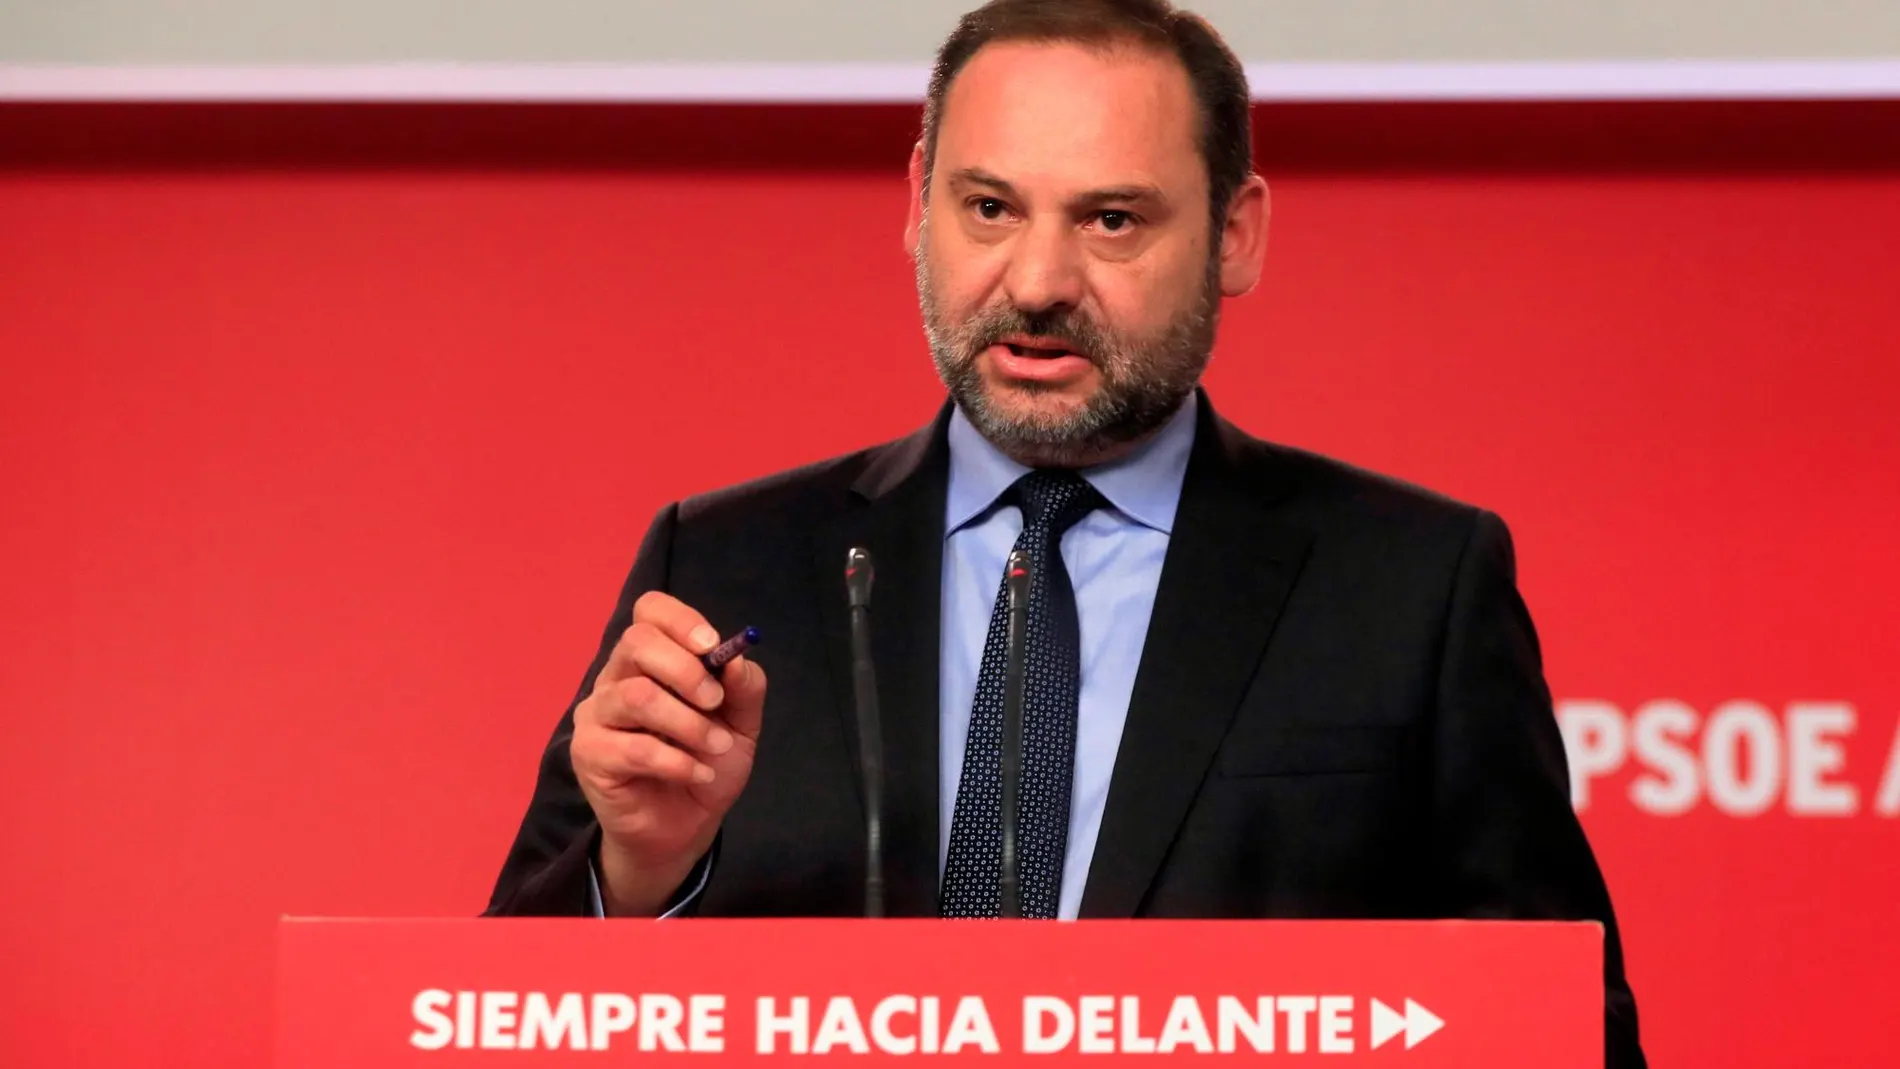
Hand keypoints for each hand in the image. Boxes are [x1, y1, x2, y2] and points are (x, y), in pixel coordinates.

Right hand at [569, 591, 766, 914]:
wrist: (685, 827)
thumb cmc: (706, 763)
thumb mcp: (741, 725)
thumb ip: (744, 689)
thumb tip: (736, 657)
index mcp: (651, 659)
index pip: (650, 611)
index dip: (680, 620)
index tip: (712, 646)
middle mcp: (617, 677)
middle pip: (636, 642)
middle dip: (685, 669)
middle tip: (715, 702)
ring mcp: (597, 715)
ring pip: (636, 695)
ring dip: (687, 723)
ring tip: (714, 747)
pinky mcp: (589, 754)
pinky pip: (633, 748)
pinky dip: (677, 762)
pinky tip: (697, 774)